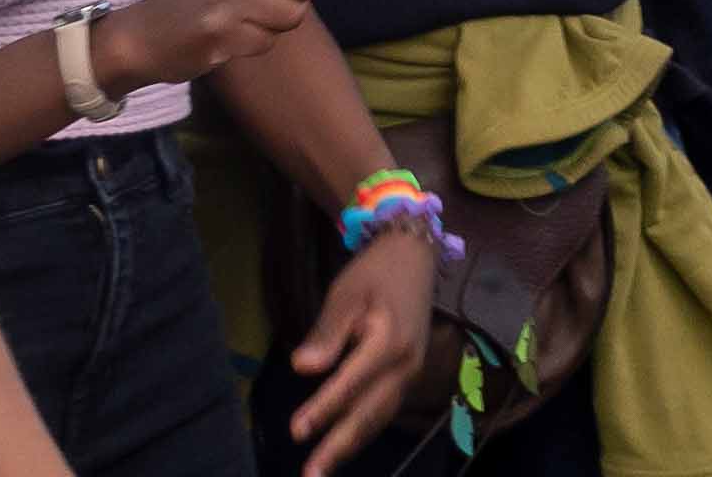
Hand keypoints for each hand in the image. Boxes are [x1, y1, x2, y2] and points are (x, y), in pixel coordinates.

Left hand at [287, 227, 436, 475]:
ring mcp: (412, 371)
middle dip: (338, 446)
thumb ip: (326, 333)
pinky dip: (365, 430)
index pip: (350, 383)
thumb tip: (302, 368)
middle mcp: (406, 363)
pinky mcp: (410, 374)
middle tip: (311, 474)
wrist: (415, 257)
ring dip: (351, 445)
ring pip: (379, 417)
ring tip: (323, 469)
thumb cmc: (374, 273)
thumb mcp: (345, 294)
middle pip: (369, 412)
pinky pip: (386, 409)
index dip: (323, 409)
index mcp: (389, 341)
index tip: (296, 432)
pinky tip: (346, 444)